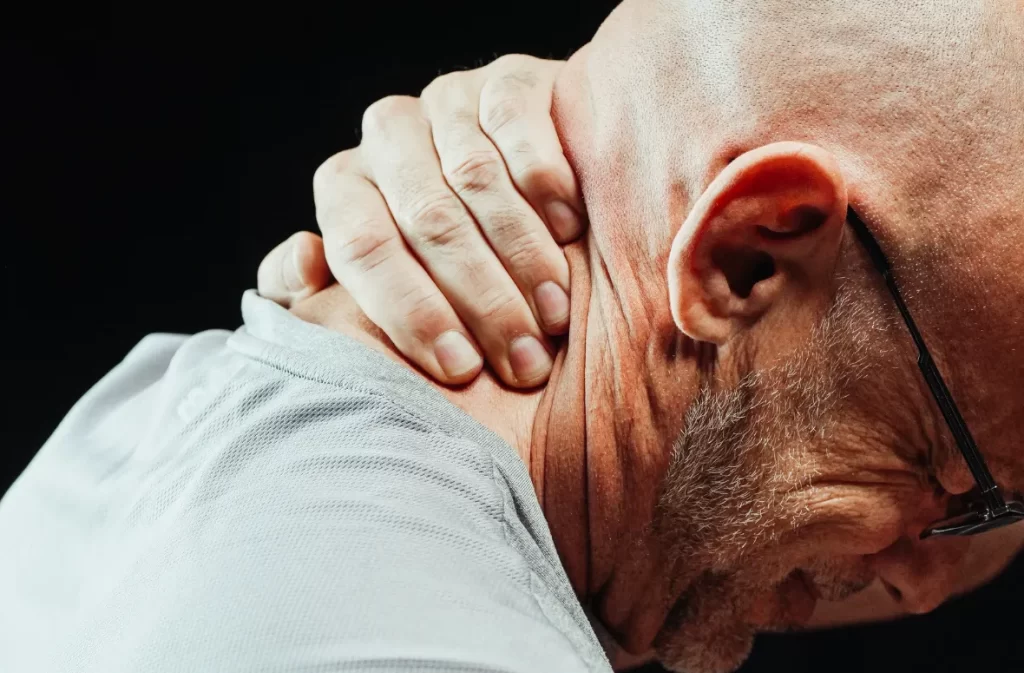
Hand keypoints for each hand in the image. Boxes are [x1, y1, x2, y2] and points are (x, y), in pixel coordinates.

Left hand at [260, 55, 583, 387]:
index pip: (362, 246)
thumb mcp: (373, 291)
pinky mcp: (507, 80)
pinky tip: (568, 230)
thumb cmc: (442, 270)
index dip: (410, 311)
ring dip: (521, 255)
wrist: (526, 201)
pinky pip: (515, 122)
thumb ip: (313, 292)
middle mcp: (387, 137)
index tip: (459, 369)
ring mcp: (447, 103)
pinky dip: (543, 180)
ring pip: (475, 177)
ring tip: (554, 314)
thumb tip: (304, 257)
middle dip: (481, 300)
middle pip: (427, 219)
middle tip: (523, 360)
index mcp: (346, 187)